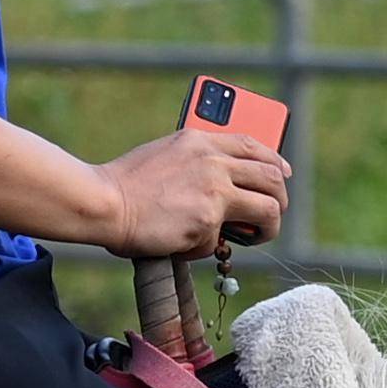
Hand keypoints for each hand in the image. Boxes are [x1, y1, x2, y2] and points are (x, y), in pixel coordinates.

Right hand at [94, 126, 287, 259]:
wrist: (103, 202)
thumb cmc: (126, 184)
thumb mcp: (165, 155)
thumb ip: (197, 164)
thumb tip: (224, 188)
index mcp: (200, 140)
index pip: (253, 145)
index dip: (274, 161)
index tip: (283, 174)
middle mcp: (213, 161)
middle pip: (272, 177)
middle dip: (279, 199)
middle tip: (272, 214)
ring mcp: (214, 190)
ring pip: (269, 209)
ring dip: (267, 228)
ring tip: (253, 237)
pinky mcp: (208, 219)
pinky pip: (221, 240)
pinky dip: (205, 247)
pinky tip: (184, 243)